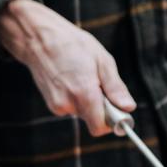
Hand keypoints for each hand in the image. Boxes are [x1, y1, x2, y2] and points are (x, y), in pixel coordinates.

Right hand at [0, 0, 134, 136]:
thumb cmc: (73, 45)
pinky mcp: (51, 104)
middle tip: (99, 84)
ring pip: (83, 113)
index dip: (112, 121)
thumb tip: (128, 108)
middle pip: (93, 120)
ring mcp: (57, 105)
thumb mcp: (102, 60)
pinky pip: (72, 107)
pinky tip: (71, 79)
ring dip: (87, 101)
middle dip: (101, 108)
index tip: (117, 109)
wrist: (38, 38)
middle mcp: (68, 103)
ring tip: (82, 76)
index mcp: (84, 93)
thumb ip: (115, 88)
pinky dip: (76, 98)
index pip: (100, 127)